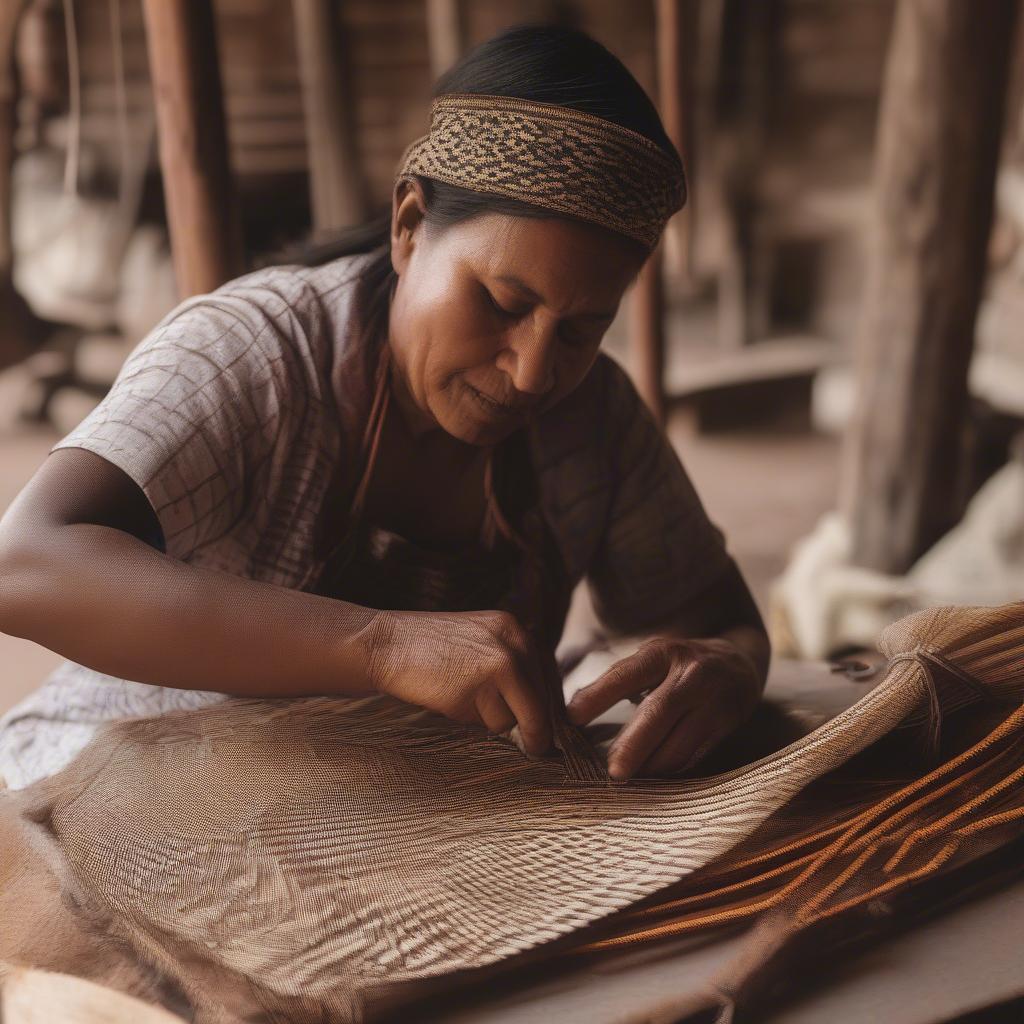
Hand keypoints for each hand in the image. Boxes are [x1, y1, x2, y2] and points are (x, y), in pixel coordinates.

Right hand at [366, 608, 553, 756]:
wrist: (387, 643)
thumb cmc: (429, 652)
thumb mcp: (480, 645)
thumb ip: (511, 668)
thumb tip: (541, 718)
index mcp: (517, 630)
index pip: (549, 681)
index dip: (542, 710)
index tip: (540, 733)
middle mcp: (516, 642)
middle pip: (542, 703)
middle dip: (528, 725)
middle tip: (521, 740)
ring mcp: (501, 661)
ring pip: (517, 718)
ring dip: (493, 721)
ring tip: (460, 695)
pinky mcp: (483, 684)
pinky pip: (494, 724)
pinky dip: (475, 722)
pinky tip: (451, 698)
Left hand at [566, 636, 762, 779]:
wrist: (739, 665)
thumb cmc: (679, 664)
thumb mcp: (651, 658)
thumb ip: (617, 680)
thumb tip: (573, 711)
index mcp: (664, 653)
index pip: (627, 673)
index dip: (599, 695)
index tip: (572, 716)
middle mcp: (691, 675)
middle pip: (659, 712)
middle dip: (633, 745)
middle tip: (612, 771)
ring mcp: (713, 702)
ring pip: (680, 742)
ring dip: (651, 766)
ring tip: (627, 777)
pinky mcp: (726, 727)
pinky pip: (694, 756)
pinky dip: (670, 769)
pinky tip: (651, 776)